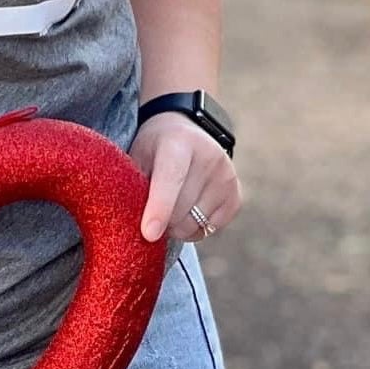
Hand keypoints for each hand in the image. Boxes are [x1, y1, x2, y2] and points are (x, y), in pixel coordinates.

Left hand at [127, 112, 242, 244]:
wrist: (184, 134)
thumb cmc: (152, 150)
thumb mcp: (136, 156)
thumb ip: (133, 186)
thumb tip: (133, 226)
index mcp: (178, 143)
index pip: (170, 179)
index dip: (159, 208)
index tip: (148, 234)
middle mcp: (209, 158)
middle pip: (180, 211)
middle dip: (160, 221)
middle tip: (149, 212)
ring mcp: (226, 177)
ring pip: (194, 225)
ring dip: (176, 227)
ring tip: (168, 208)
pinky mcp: (236, 197)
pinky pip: (209, 230)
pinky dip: (193, 229)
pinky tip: (187, 210)